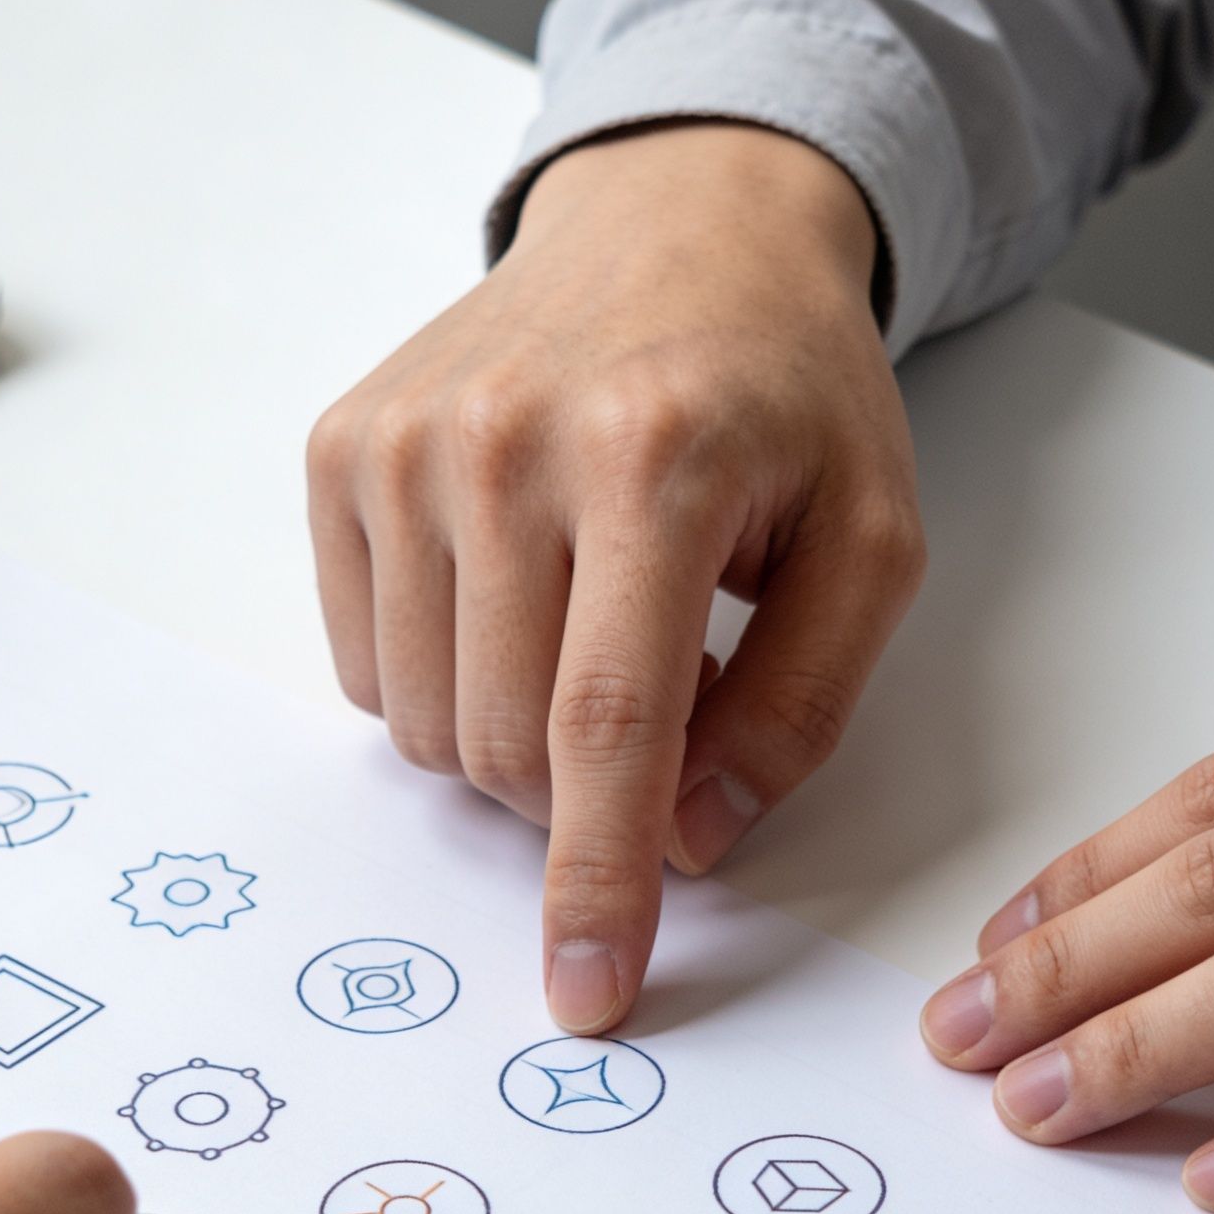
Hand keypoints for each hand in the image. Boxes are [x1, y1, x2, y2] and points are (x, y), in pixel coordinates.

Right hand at [308, 120, 924, 1031]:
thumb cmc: (782, 391)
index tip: (588, 990)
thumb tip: (693, 842)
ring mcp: (402, 444)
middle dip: (578, 790)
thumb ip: (800, 709)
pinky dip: (444, 674)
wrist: (677, 223)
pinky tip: (516, 592)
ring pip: (424, 724)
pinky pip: (367, 664)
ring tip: (592, 628)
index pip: (606, 725)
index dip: (598, 878)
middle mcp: (502, 442)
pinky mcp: (341, 450)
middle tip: (663, 699)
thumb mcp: (872, 541)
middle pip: (503, 747)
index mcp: (655, 459)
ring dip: (511, 736)